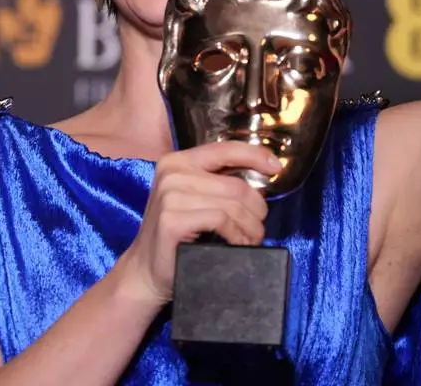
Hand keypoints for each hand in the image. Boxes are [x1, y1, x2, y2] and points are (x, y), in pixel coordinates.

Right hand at [114, 141, 279, 306]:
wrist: (146, 270)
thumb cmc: (177, 236)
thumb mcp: (193, 199)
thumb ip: (217, 183)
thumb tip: (260, 180)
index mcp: (177, 161)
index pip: (225, 149)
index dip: (255, 156)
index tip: (275, 168)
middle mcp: (172, 172)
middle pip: (236, 185)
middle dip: (257, 209)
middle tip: (257, 228)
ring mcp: (170, 195)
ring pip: (233, 205)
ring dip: (250, 227)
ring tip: (251, 239)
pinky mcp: (172, 218)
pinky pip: (222, 220)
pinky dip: (237, 235)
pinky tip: (237, 244)